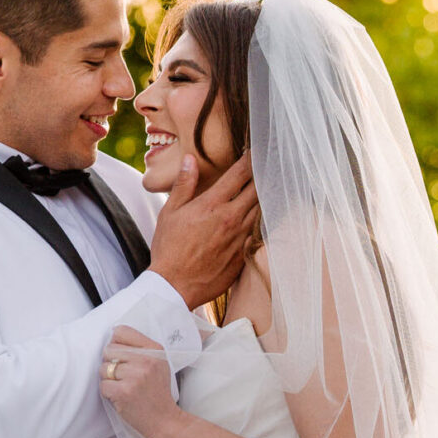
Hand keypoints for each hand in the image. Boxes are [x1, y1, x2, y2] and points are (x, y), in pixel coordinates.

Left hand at [100, 327, 178, 437]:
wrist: (164, 420)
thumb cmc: (157, 392)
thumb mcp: (159, 364)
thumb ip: (140, 349)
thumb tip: (112, 338)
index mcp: (155, 349)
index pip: (122, 331)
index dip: (116, 343)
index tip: (121, 355)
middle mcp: (146, 360)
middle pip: (109, 349)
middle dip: (111, 363)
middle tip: (124, 376)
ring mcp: (135, 376)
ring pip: (103, 368)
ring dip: (109, 379)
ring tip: (124, 387)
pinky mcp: (124, 391)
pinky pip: (103, 385)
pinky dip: (109, 393)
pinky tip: (122, 397)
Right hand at [149, 154, 258, 306]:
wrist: (174, 286)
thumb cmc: (169, 248)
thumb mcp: (170, 212)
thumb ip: (184, 184)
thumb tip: (191, 159)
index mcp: (212, 205)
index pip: (239, 174)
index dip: (250, 160)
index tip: (255, 151)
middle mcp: (231, 219)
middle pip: (258, 190)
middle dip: (263, 175)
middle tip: (268, 165)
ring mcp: (240, 237)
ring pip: (262, 210)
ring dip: (265, 197)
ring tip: (269, 186)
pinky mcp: (244, 254)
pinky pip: (260, 232)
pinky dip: (262, 220)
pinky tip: (263, 215)